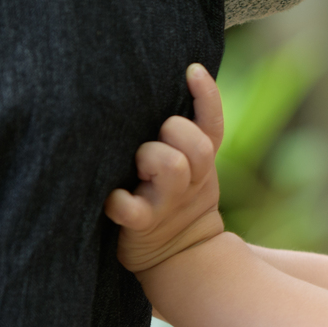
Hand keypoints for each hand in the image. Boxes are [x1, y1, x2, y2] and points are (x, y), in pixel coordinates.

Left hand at [106, 64, 226, 272]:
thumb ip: (183, 133)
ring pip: (172, 167)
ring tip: (137, 167)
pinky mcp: (142, 225)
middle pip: (199, 146)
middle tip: (155, 140)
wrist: (179, 256)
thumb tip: (170, 83)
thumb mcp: (191, 167)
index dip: (207, 96)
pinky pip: (133, 210)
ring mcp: (167, 203)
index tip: (192, 70)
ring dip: (152, 159)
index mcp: (202, 163)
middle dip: (176, 133)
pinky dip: (121, 201)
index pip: (213, 122)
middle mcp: (191, 181)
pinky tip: (114, 197)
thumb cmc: (172, 198)